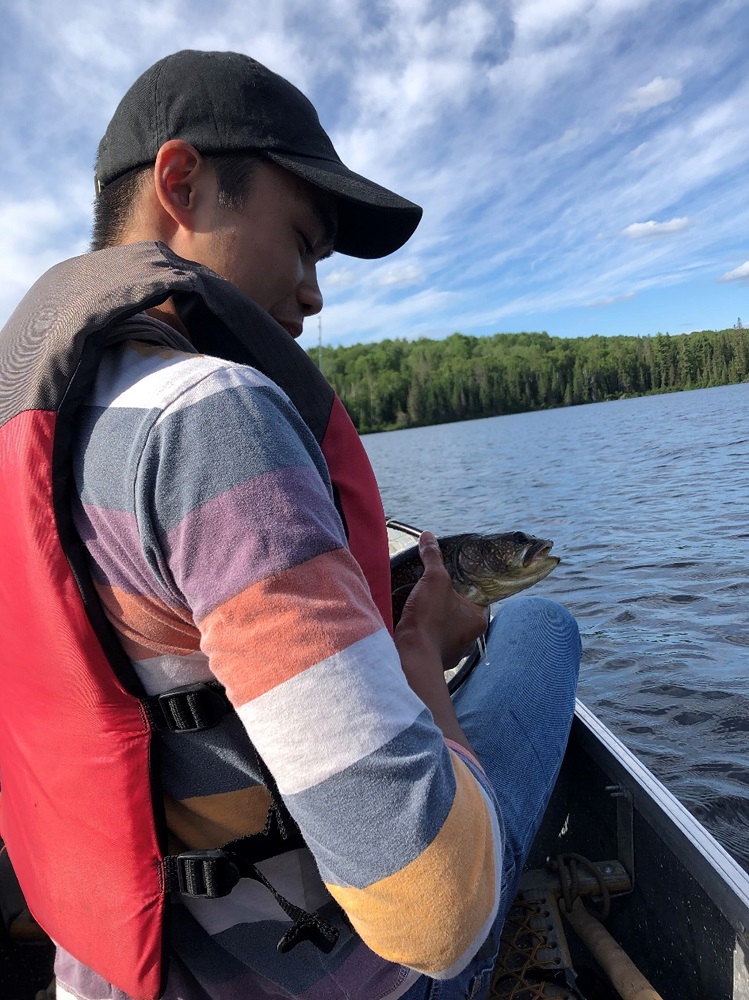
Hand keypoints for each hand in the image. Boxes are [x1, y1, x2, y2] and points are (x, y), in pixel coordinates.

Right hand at [394, 532, 488, 671]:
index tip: (451, 579)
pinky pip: (433, 642)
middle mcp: (470, 639)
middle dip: (447, 603)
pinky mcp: (436, 660)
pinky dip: (425, 633)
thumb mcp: (433, 579)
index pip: (478, 598)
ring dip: (436, 620)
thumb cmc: (429, 619)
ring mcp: (453, 652)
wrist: (409, 655)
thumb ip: (432, 557)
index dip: (466, 587)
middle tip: (433, 591)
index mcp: (478, 620)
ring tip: (422, 606)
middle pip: (461, 613)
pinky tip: (415, 624)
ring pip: (447, 629)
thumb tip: (428, 536)